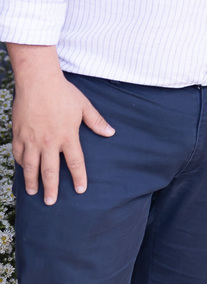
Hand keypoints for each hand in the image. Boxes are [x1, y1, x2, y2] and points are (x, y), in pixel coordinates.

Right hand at [11, 61, 114, 204]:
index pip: (75, 162)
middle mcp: (49, 141)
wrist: (38, 81)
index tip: (80, 190)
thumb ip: (96, 122)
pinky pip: (18, 154)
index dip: (78, 177)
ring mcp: (31, 139)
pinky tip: (23, 169)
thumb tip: (111, 133)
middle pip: (50, 171)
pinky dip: (20, 163)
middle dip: (51, 188)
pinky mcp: (18, 134)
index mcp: (68, 136)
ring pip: (30, 166)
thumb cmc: (64, 92)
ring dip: (32, 181)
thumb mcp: (84, 106)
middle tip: (51, 202)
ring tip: (33, 192)